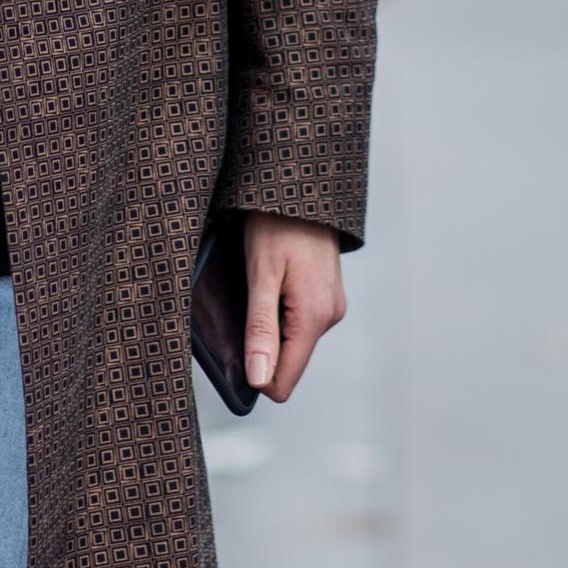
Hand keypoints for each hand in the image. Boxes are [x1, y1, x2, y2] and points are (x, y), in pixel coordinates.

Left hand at [241, 212, 345, 403]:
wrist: (303, 187)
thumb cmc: (279, 224)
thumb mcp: (261, 276)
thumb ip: (261, 330)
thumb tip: (258, 378)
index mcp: (315, 317)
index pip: (284, 381)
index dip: (255, 374)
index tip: (235, 347)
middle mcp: (330, 315)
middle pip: (288, 362)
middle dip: (261, 346)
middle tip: (245, 305)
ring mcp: (331, 305)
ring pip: (293, 341)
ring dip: (271, 325)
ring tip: (260, 287)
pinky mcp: (327, 295)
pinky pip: (300, 321)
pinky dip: (281, 311)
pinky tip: (273, 282)